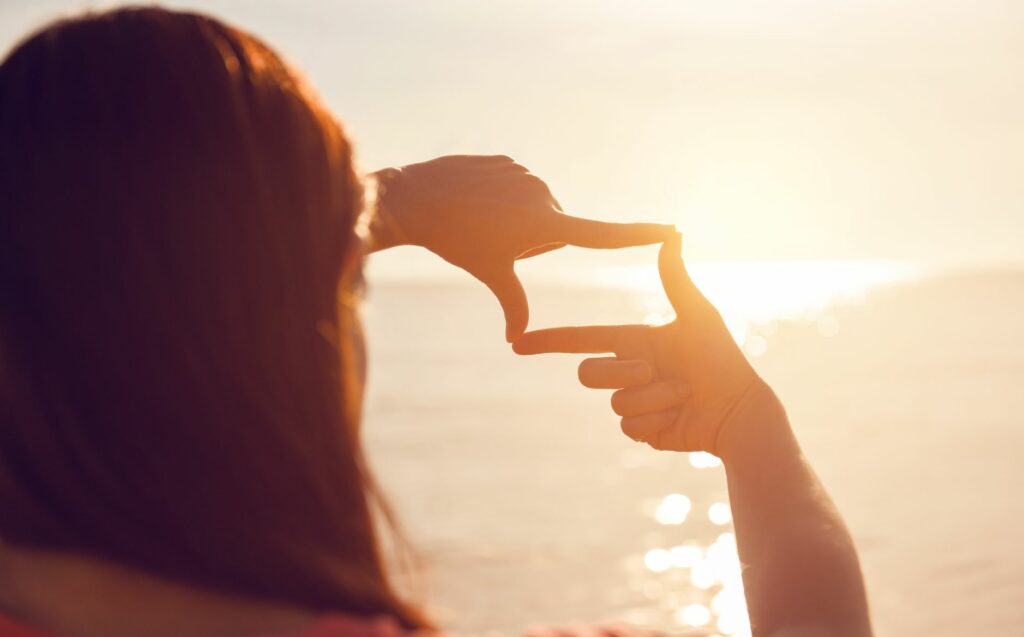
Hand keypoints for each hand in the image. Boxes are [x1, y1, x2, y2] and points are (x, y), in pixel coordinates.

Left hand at [371, 155, 673, 341]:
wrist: (418, 198)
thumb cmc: (456, 241)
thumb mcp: (490, 274)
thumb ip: (514, 304)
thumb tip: (515, 340)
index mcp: (545, 224)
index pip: (602, 234)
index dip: (638, 235)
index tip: (671, 228)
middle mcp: (544, 195)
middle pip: (553, 229)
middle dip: (532, 240)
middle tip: (494, 239)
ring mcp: (526, 175)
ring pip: (534, 209)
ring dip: (516, 219)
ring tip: (481, 220)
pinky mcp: (509, 162)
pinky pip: (517, 188)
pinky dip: (502, 199)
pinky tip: (475, 201)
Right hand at [512, 233, 773, 456]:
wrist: (739, 410)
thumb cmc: (723, 359)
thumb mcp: (697, 314)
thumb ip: (674, 278)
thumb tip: (673, 232)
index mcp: (634, 340)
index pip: (581, 339)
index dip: (548, 341)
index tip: (517, 342)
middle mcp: (629, 370)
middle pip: (587, 373)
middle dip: (620, 372)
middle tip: (653, 370)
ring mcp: (634, 402)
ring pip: (614, 402)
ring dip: (651, 397)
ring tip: (682, 393)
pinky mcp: (642, 430)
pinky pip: (629, 426)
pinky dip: (656, 419)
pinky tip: (679, 416)